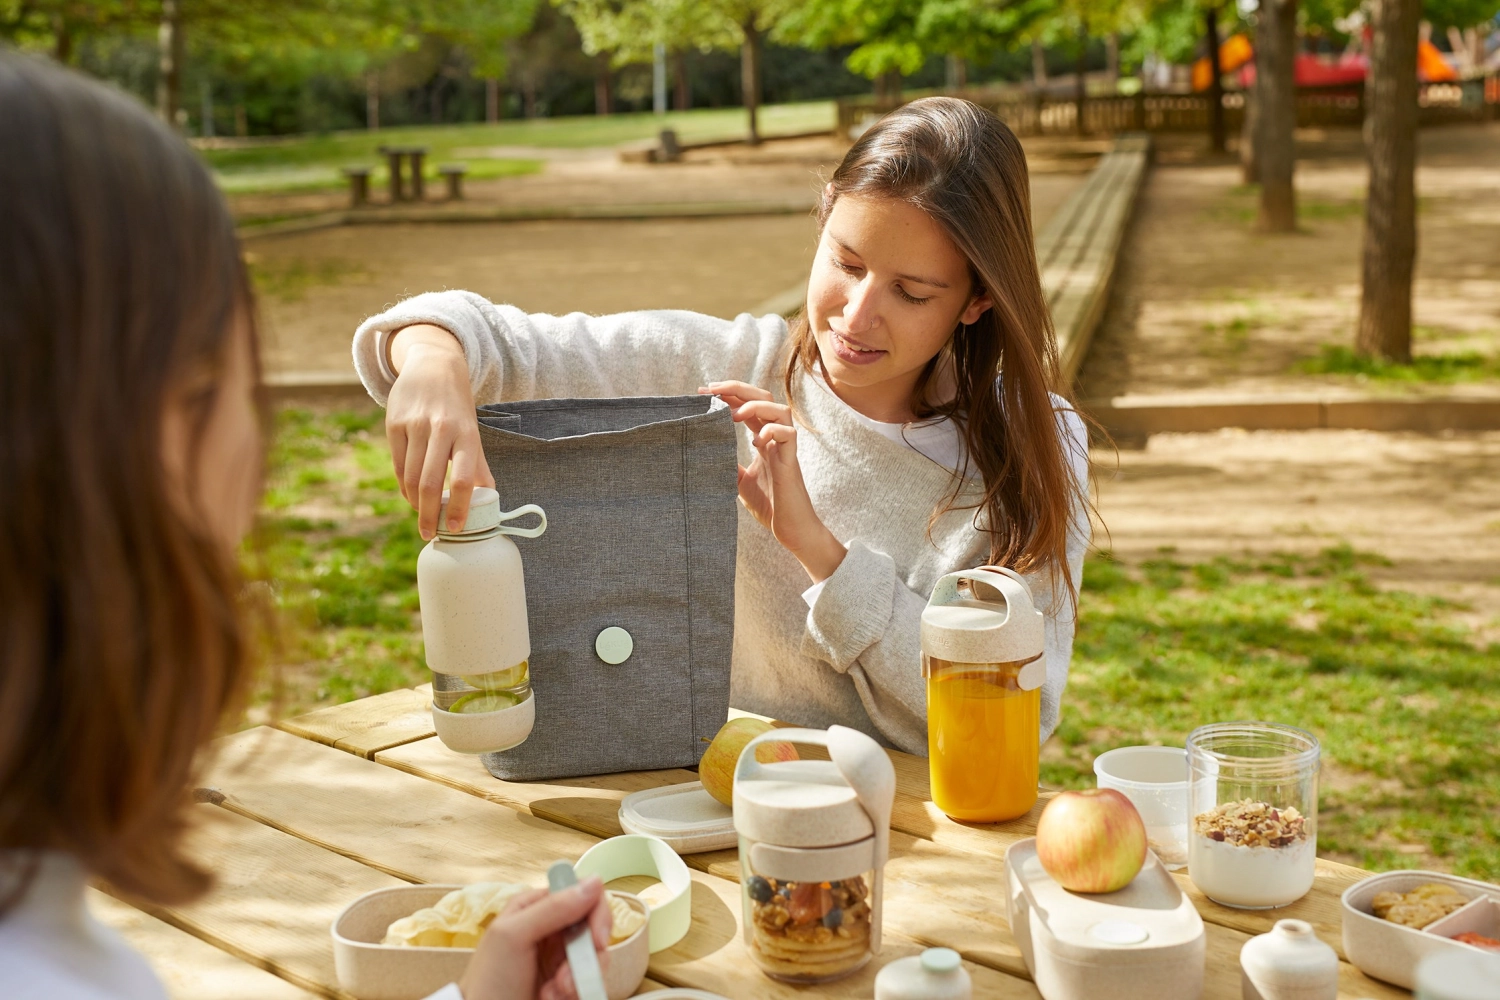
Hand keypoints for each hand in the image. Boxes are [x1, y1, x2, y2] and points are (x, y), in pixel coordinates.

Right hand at [385, 324, 494, 539]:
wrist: (433, 365)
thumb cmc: (457, 407)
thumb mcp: (472, 431)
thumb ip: (478, 465)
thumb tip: (491, 500)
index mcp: (466, 433)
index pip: (464, 478)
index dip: (459, 507)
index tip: (455, 529)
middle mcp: (440, 429)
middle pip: (430, 482)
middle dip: (429, 514)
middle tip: (429, 534)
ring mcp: (414, 426)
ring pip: (409, 477)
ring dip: (414, 503)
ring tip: (422, 516)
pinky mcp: (394, 424)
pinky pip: (397, 465)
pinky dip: (403, 487)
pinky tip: (410, 496)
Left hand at [457, 876, 611, 999]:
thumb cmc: (489, 981)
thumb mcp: (513, 936)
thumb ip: (553, 908)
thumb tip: (594, 881)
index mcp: (536, 906)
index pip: (583, 892)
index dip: (596, 913)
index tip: (596, 940)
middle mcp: (552, 927)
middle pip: (594, 927)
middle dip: (586, 956)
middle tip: (567, 978)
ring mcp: (561, 956)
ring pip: (596, 956)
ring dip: (579, 978)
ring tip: (554, 994)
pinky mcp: (568, 980)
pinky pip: (590, 979)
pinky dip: (578, 991)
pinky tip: (554, 998)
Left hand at [699, 381, 845, 583]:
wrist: (791, 531)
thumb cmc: (769, 506)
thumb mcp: (738, 481)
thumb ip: (727, 463)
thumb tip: (702, 452)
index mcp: (763, 439)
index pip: (748, 406)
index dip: (729, 394)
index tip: (703, 390)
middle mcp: (776, 439)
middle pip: (764, 398)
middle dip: (738, 389)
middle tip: (712, 389)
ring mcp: (786, 449)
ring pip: (780, 410)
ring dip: (755, 406)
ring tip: (734, 414)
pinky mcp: (792, 463)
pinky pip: (789, 435)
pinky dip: (772, 431)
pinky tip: (756, 441)